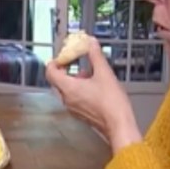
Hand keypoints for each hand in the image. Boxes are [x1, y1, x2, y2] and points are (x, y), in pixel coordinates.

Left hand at [44, 36, 140, 150]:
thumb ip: (96, 56)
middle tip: (75, 61)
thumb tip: (91, 43)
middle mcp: (67, 100)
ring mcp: (73, 108)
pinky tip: (94, 86)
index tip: (64, 56)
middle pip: (57, 81)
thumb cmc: (111, 103)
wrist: (119, 125)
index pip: (50, 72)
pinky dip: (79, 90)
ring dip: (74, 80)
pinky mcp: (81, 114)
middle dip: (66, 69)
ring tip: (88, 73)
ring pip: (66, 90)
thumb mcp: (104, 73)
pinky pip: (74, 98)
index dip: (55, 61)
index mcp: (69, 88)